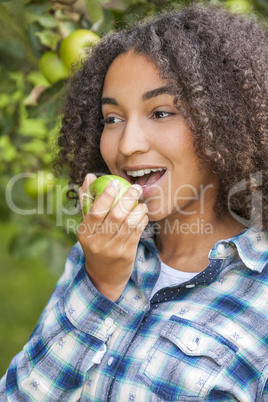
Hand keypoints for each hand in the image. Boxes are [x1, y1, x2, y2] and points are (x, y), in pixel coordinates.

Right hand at [78, 173, 148, 300]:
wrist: (104, 275)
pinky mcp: (126, 254)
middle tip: (136, 187)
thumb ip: (88, 201)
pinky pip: (137, 232)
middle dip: (128, 199)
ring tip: (141, 202)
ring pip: (129, 224)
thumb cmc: (95, 243)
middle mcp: (98, 243)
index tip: (115, 182)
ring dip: (138, 209)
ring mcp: (113, 250)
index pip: (95, 212)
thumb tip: (90, 176)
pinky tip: (143, 214)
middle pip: (115, 217)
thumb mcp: (88, 226)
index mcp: (84, 233)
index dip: (106, 196)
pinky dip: (142, 220)